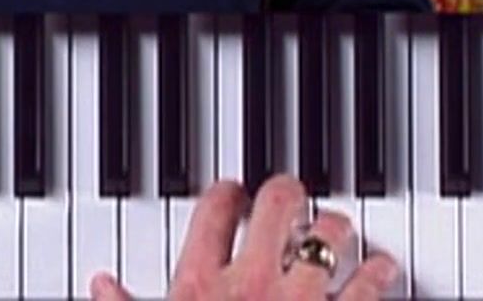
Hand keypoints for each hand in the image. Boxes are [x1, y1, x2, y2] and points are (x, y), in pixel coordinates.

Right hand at [89, 174, 401, 299]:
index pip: (214, 208)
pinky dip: (380, 271)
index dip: (227, 193)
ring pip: (329, 231)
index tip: (233, 194)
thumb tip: (101, 287)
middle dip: (286, 195)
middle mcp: (253, 281)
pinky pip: (369, 283)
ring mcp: (301, 300)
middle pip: (277, 202)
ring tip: (336, 229)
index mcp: (200, 283)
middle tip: (289, 200)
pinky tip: (381, 269)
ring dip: (336, 227)